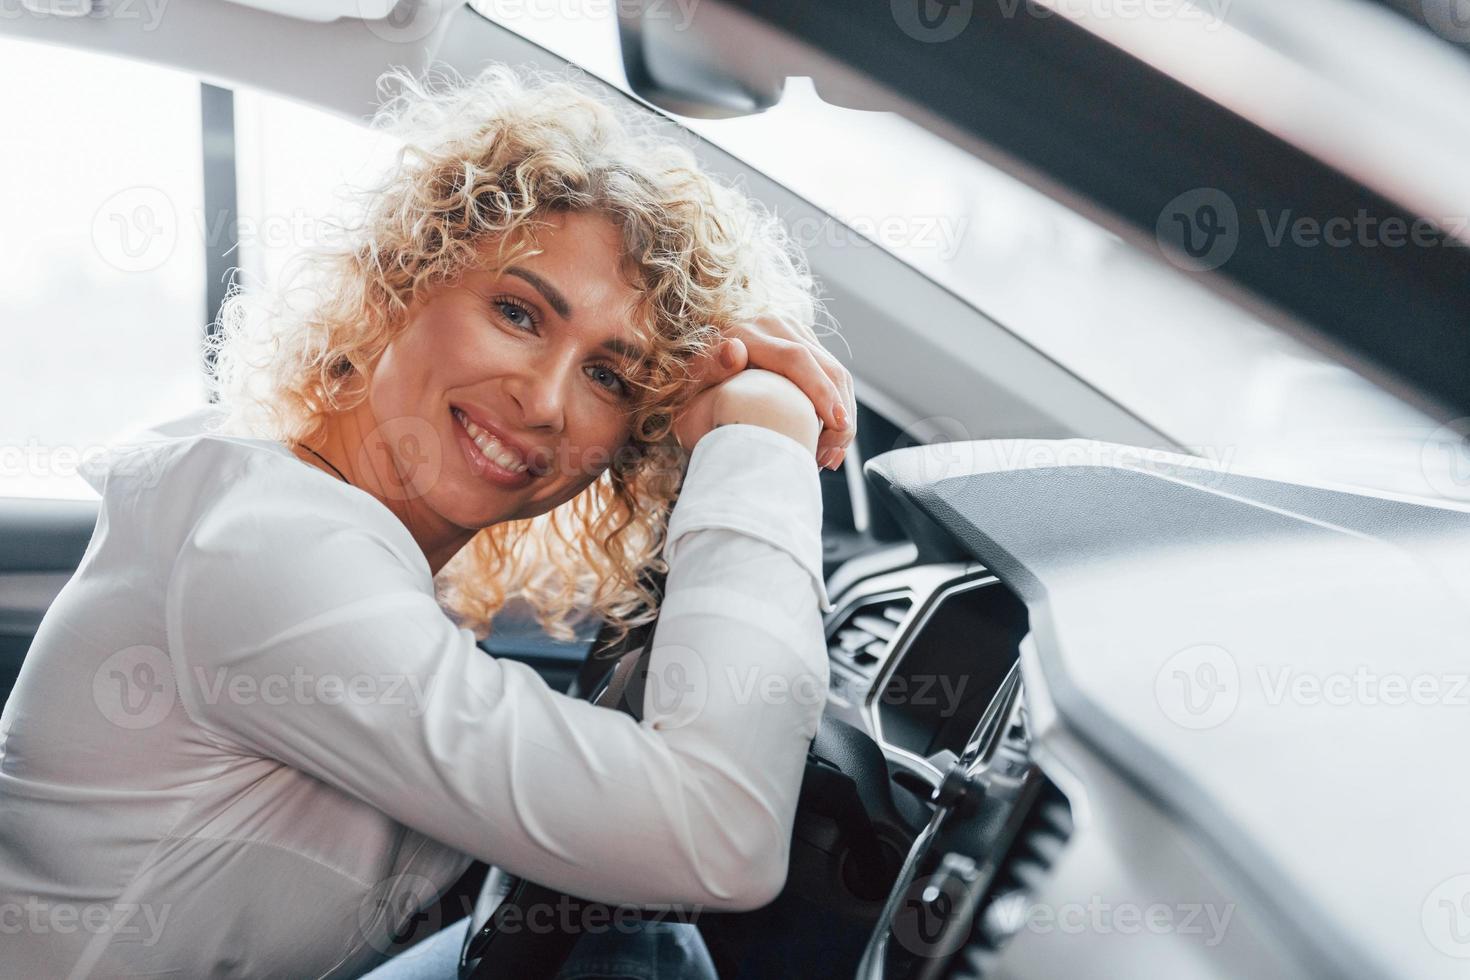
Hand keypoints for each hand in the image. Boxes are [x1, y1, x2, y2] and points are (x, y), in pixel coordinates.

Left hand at [686, 317, 855, 470]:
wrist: (691, 368)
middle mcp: (775, 324)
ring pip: (835, 372)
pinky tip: (828, 439)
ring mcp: (792, 331)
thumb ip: (710, 368)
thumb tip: (734, 352)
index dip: (820, 392)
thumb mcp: (689, 381)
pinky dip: (837, 408)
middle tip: (829, 457)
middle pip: (826, 366)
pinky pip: (831, 375)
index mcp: (747, 331)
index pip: (796, 359)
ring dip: (842, 415)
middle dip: (840, 413)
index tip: (837, 424)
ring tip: (828, 456)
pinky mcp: (803, 343)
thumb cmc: (687, 385)